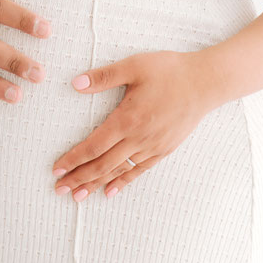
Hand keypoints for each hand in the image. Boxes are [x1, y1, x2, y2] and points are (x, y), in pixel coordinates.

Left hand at [51, 50, 218, 199]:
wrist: (205, 83)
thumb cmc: (169, 71)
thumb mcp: (134, 66)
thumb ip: (104, 76)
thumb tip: (76, 83)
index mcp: (127, 119)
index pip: (93, 146)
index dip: (73, 159)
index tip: (57, 169)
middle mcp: (138, 138)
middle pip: (102, 165)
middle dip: (79, 178)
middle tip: (59, 189)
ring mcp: (152, 147)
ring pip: (118, 171)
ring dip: (96, 184)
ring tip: (78, 196)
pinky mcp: (163, 150)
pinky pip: (138, 171)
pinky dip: (122, 182)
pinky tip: (110, 191)